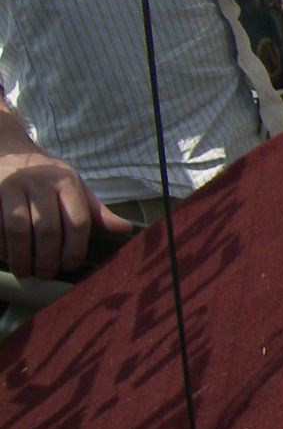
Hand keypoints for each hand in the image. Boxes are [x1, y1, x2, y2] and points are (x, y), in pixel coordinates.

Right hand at [0, 137, 132, 278]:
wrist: (11, 154)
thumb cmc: (49, 179)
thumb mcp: (75, 189)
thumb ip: (96, 212)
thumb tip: (125, 229)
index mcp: (66, 182)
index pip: (77, 221)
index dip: (75, 249)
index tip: (70, 265)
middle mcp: (40, 182)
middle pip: (47, 229)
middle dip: (48, 258)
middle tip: (47, 274)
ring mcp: (12, 186)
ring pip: (18, 229)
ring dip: (22, 256)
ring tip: (26, 271)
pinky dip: (2, 246)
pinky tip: (8, 258)